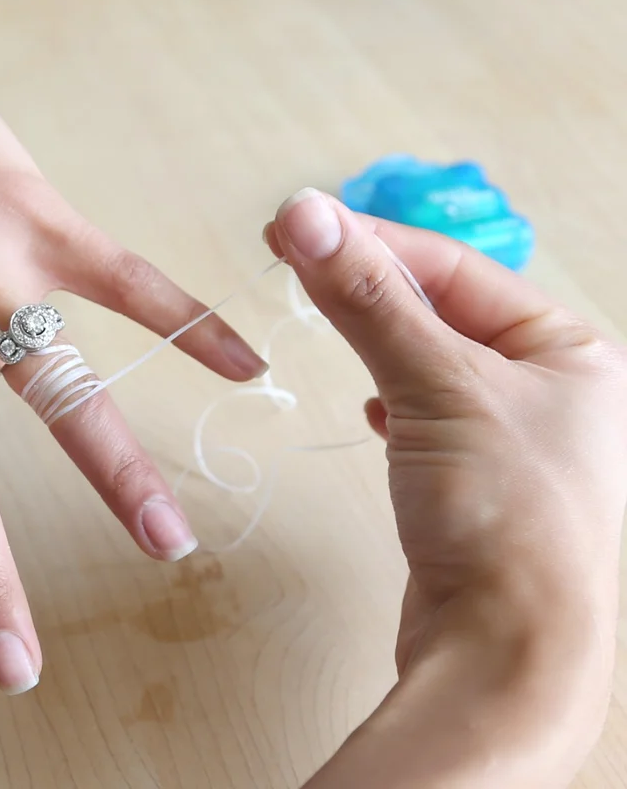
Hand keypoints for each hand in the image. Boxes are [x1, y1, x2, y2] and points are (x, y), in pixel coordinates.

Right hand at [265, 189, 626, 787]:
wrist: (507, 653)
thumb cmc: (505, 515)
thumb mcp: (437, 385)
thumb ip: (368, 298)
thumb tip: (306, 212)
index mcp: (571, 347)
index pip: (454, 268)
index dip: (371, 240)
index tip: (298, 223)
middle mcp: (555, 386)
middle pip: (442, 309)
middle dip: (369, 285)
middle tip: (295, 257)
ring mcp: (518, 437)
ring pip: (431, 360)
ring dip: (377, 337)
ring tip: (324, 313)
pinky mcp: (480, 481)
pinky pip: (430, 413)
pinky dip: (394, 399)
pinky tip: (373, 408)